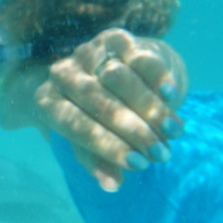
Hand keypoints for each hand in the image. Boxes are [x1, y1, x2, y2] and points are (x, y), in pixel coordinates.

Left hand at [33, 29, 187, 191]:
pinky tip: (172, 96)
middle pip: (97, 102)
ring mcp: (86, 52)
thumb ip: (98, 160)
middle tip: (162, 154)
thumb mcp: (90, 140)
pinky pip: (136, 55)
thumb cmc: (95, 118)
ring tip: (175, 132)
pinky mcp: (111, 37)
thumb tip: (112, 185)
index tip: (138, 165)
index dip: (107, 146)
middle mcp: (61, 74)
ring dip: (150, 108)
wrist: (107, 75)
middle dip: (133, 131)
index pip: (74, 125)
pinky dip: (156, 76)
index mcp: (47, 102)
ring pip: (119, 78)